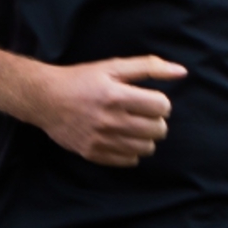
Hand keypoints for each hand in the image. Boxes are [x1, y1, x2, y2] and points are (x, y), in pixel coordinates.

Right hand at [33, 55, 185, 166]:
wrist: (46, 99)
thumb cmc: (82, 80)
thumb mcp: (114, 66)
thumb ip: (149, 67)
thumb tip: (181, 72)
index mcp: (117, 95)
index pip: (162, 107)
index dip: (161, 103)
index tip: (150, 100)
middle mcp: (110, 120)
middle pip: (158, 130)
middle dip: (156, 121)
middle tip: (143, 114)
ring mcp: (102, 140)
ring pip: (147, 148)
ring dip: (146, 137)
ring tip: (134, 127)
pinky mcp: (94, 154)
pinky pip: (129, 161)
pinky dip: (131, 151)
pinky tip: (122, 138)